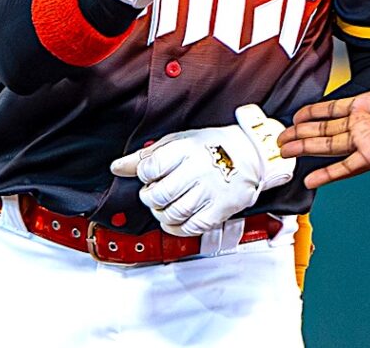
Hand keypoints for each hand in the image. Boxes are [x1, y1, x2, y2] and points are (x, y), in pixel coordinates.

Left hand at [110, 104, 293, 235]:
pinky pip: (189, 228)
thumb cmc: (213, 146)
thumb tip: (118, 167)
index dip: (144, 175)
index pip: (148, 169)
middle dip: (150, 197)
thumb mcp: (179, 141)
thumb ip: (147, 155)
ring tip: (169, 204)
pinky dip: (177, 227)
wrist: (251, 155)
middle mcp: (197, 170)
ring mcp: (209, 192)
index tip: (152, 174)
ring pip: (171, 214)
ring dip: (162, 213)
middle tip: (157, 192)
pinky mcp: (219, 210)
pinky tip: (179, 217)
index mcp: (185, 149)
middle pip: (157, 195)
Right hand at [277, 20, 369, 188]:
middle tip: (278, 139)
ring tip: (284, 152)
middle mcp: (365, 123)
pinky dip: (330, 173)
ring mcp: (369, 140)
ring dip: (307, 148)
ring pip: (329, 145)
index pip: (334, 108)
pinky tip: (311, 178)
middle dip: (301, 133)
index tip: (295, 114)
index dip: (314, 111)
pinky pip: (348, 166)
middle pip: (324, 129)